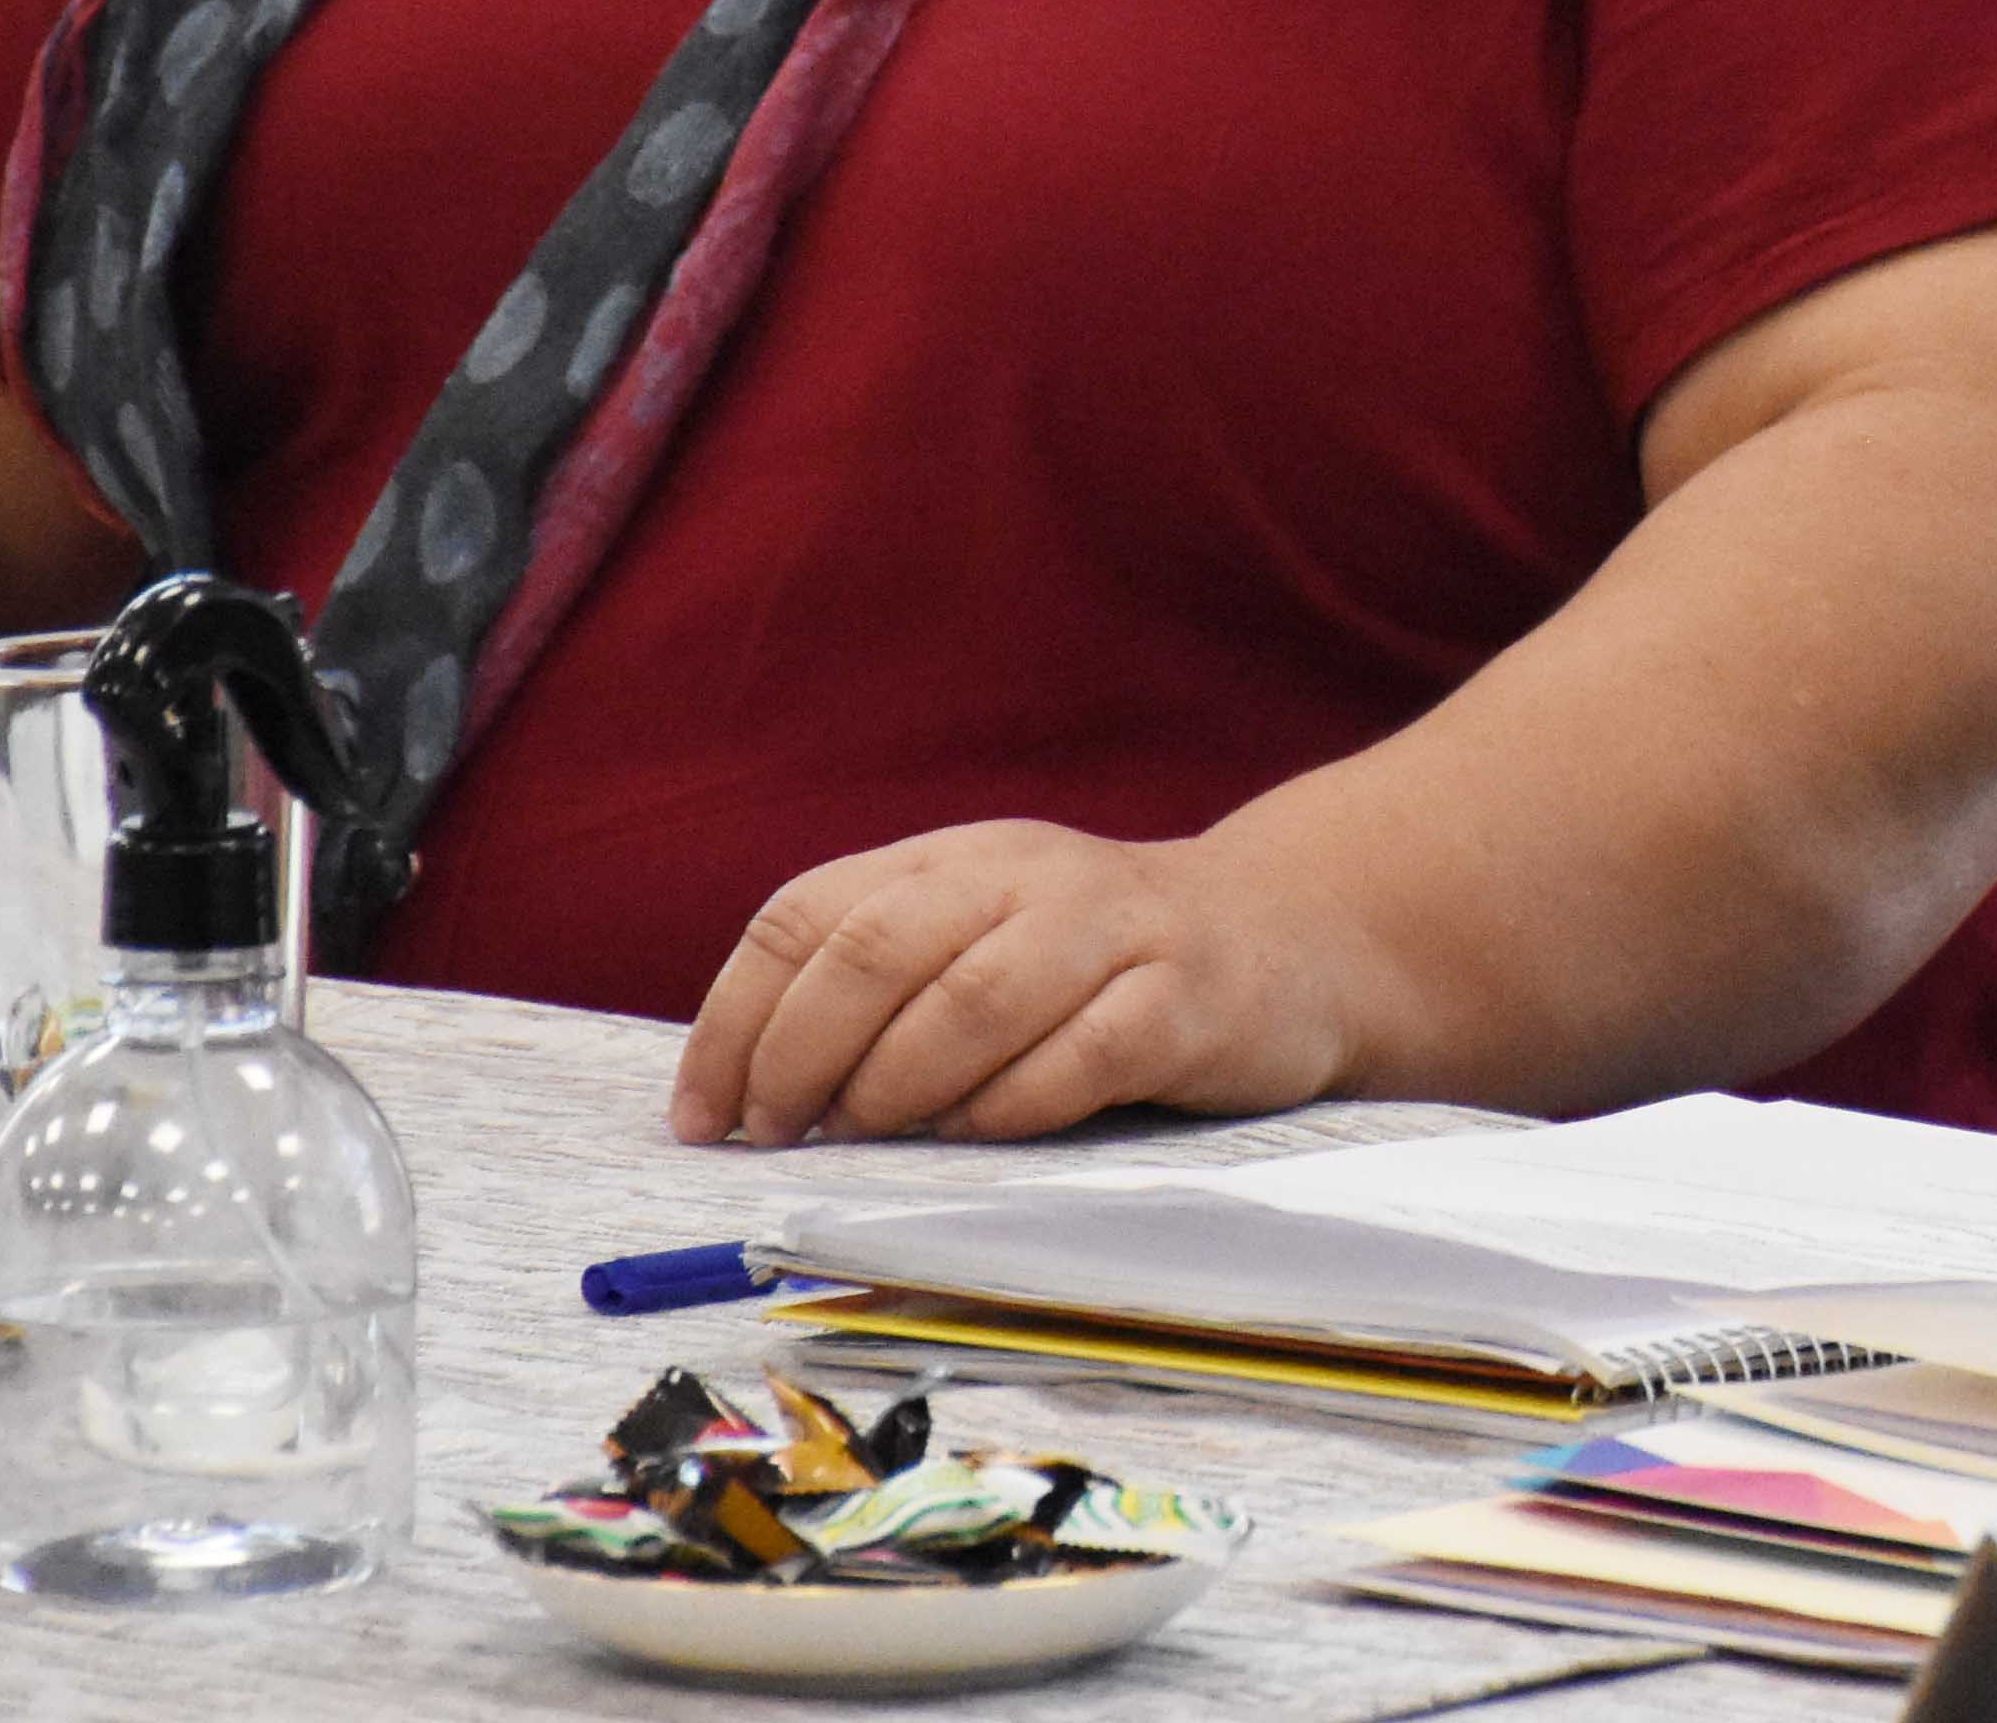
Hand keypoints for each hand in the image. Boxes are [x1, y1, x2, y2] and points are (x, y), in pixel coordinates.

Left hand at [667, 819, 1357, 1147]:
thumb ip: (879, 985)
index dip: (737, 1019)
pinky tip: (981, 1133)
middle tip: (779, 1133)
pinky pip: (1081, 1056)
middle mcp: (1029, 879)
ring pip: (973, 1001)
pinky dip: (1011, 1106)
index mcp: (956, 860)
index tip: (706, 1116)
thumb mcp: (983, 935)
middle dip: (803, 1053)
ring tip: (872, 1135)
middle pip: (880, 949)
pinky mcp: (1186, 1001)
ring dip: (898, 1085)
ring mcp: (1114, 935)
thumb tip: (742, 1097)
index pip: (808, 915)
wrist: (1290, 936)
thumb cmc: (1098, 965)